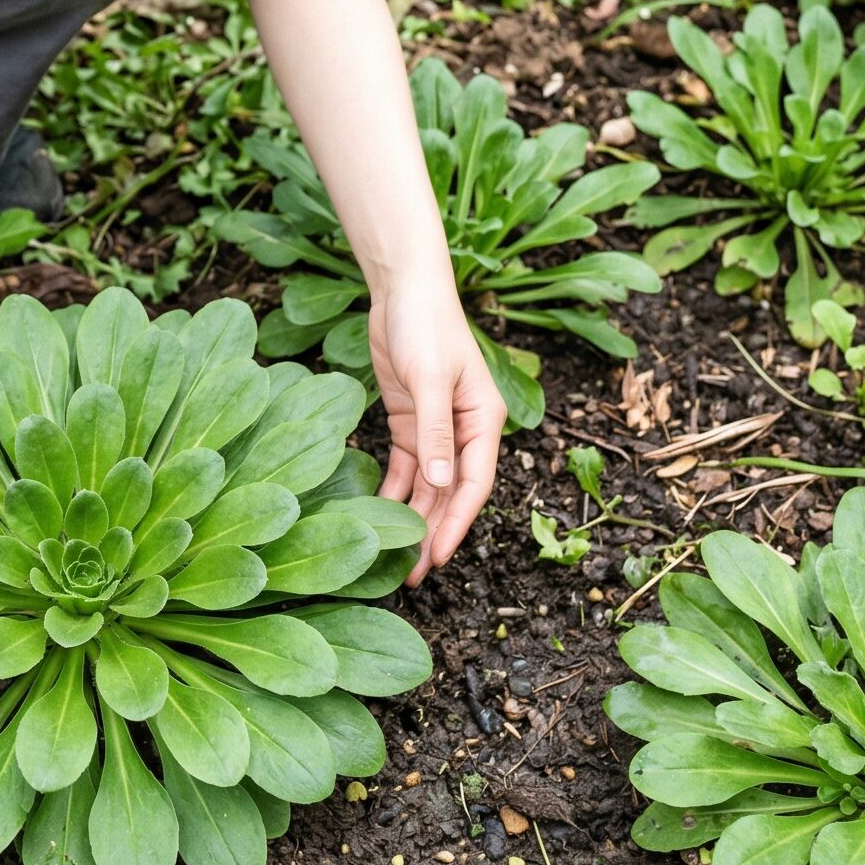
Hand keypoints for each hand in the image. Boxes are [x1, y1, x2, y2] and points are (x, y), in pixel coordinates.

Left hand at [370, 277, 504, 584]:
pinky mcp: (409, 421)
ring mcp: (436, 428)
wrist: (403, 289)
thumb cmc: (425, 326)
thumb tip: (442, 483)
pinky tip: (381, 515)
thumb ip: (435, 432)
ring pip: (428, 485)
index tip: (437, 556)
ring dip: (415, 518)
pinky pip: (405, 465)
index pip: (473, 484)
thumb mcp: (429, 380)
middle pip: (451, 492)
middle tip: (413, 574)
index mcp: (483, 422)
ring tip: (398, 558)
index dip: (456, 523)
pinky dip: (395, 490)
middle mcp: (464, 431)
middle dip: (433, 531)